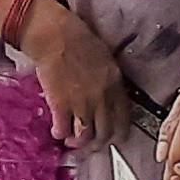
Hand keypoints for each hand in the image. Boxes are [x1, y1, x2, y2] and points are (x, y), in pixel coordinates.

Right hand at [17, 1, 128, 150]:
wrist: (56, 37)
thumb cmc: (79, 41)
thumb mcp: (106, 60)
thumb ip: (110, 83)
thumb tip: (109, 100)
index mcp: (115, 86)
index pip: (124, 120)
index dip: (119, 134)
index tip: (114, 138)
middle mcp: (102, 99)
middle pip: (105, 133)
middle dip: (98, 143)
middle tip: (90, 143)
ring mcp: (82, 104)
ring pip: (85, 137)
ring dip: (78, 143)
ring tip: (72, 140)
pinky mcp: (61, 106)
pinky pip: (63, 130)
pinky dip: (60, 134)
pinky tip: (57, 130)